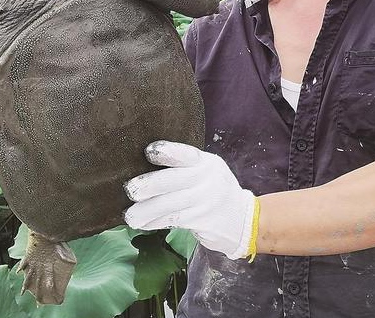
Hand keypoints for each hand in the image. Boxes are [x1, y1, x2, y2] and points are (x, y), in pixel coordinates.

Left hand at [123, 141, 257, 259]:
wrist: (244, 220)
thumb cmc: (216, 191)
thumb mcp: (208, 172)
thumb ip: (185, 168)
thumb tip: (144, 168)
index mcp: (207, 162)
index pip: (186, 154)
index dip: (167, 152)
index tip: (148, 151)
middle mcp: (208, 179)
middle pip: (174, 180)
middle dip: (149, 185)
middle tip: (130, 189)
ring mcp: (206, 202)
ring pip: (170, 205)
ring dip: (147, 211)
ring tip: (130, 216)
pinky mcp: (203, 222)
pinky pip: (173, 221)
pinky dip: (155, 223)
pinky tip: (144, 224)